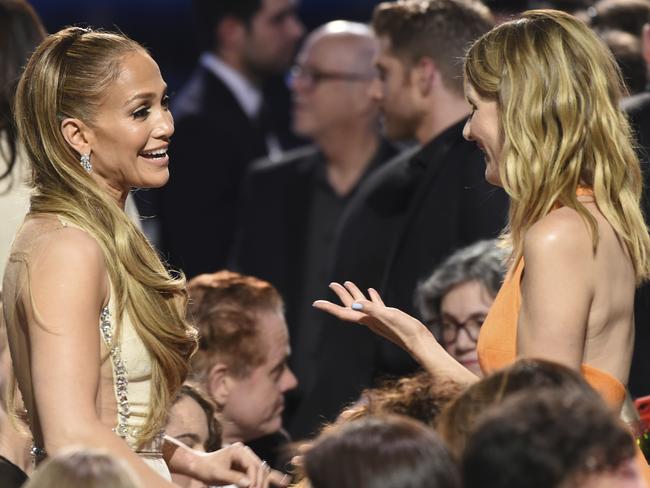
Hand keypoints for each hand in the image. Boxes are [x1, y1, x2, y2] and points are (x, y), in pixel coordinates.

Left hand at [194, 442, 288, 487]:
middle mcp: (245, 451)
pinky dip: (269, 478)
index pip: (252, 465)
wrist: (198, 465)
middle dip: (261, 482)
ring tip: (280, 487)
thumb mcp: (218, 475)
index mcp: (238, 450)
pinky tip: (284, 482)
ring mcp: (247, 458)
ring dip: (265, 482)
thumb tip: (250, 485)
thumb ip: (234, 478)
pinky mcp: (246, 465)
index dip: (254, 479)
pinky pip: (259, 473)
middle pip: (259, 468)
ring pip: (261, 470)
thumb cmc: (206, 468)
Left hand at [313, 281, 436, 357]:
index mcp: (366, 320)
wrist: (419, 340)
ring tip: (347, 283)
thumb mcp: (388, 316)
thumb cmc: (404, 330)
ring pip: (362, 304)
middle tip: (332, 284)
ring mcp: (378, 318)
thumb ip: (371, 309)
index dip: (328, 308)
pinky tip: (372, 291)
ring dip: (354, 294)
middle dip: (340, 296)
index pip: (343, 313)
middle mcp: (369, 320)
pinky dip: (372, 297)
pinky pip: (376, 305)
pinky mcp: (388, 316)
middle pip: (350, 306)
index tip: (316, 303)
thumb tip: (355, 305)